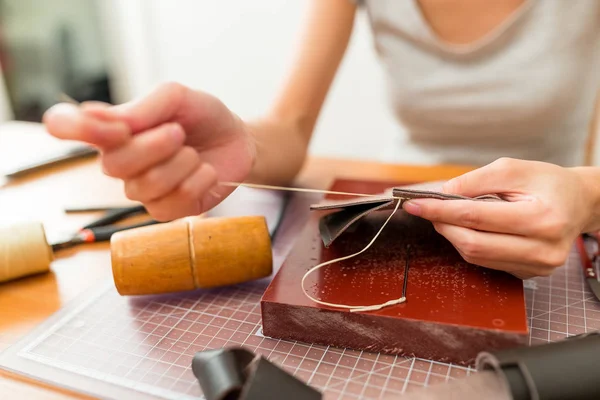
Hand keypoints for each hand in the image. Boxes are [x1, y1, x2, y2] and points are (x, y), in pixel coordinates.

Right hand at [43, 83, 254, 220]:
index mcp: (112, 128)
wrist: (237, 140)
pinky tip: (204, 171)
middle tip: (179, 132)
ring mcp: (142, 189)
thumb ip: (145, 107)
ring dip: (180, 163)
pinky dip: (198, 180)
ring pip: (145, 185)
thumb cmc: (202, 117)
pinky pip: (174, 201)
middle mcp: (120, 162)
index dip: (75, 128)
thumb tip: (113, 124)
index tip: (116, 128)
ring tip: (193, 152)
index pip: (64, 125)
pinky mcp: (167, 209)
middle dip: (154, 146)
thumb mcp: (177, 97)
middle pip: (113, 165)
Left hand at [402, 158, 594, 278]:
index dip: (439, 211)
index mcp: (542, 219)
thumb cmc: (548, 183)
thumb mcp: (514, 169)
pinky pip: (487, 262)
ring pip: (476, 257)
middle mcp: (542, 249)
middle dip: (443, 225)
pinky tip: (469, 229)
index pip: (475, 218)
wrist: (579, 204)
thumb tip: (442, 193)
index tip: (414, 204)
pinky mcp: (529, 274)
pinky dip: (470, 245)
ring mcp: (537, 267)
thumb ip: (475, 181)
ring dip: (454, 236)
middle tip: (427, 209)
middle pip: (473, 244)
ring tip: (447, 216)